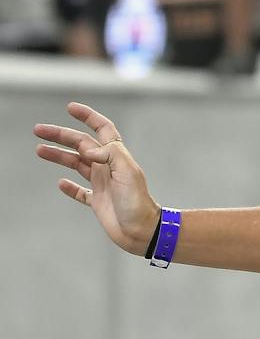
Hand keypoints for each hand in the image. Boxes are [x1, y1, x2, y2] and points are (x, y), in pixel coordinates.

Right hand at [34, 102, 159, 255]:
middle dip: (61, 135)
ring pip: (77, 165)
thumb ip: (110, 156)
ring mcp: (103, 184)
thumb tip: (88, 148)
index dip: (88, 117)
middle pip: (82, 145)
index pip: (102, 129)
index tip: (70, 108)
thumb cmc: (138, 202)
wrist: (142, 230)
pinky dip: (70, 187)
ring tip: (39, 150)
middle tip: (38, 130)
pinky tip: (60, 183)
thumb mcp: (127, 173)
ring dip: (59, 156)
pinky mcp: (98, 202)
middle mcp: (108, 167)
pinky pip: (81, 191)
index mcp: (117, 157)